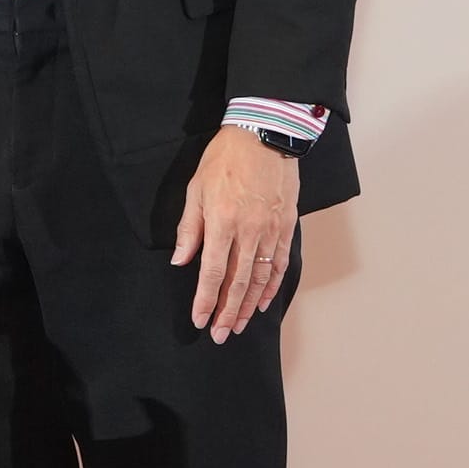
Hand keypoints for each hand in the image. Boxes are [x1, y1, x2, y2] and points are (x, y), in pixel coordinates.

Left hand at [171, 134, 298, 340]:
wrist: (264, 133)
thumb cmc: (224, 159)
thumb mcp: (196, 188)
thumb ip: (189, 228)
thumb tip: (181, 261)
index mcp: (221, 222)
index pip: (211, 272)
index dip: (205, 300)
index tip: (199, 320)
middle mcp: (248, 231)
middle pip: (237, 282)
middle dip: (226, 312)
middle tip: (220, 334)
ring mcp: (270, 230)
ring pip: (260, 278)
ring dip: (248, 306)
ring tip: (238, 325)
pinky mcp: (286, 225)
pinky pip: (279, 263)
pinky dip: (272, 286)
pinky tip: (263, 302)